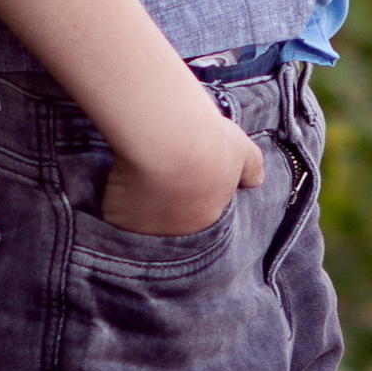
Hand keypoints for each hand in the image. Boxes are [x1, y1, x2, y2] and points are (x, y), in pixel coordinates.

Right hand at [100, 107, 262, 235]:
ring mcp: (148, 232)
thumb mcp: (240, 150)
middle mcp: (180, 233)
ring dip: (140, 209)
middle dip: (167, 207)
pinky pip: (116, 218)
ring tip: (136, 177)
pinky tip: (116, 181)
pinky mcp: (120, 222)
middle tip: (159, 178)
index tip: (185, 179)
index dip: (193, 197)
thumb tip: (257, 180)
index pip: (202, 215)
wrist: (167, 137)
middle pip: (172, 225)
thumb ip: (251, 167)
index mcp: (210, 217)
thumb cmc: (208, 140)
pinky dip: (115, 204)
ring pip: (143, 225)